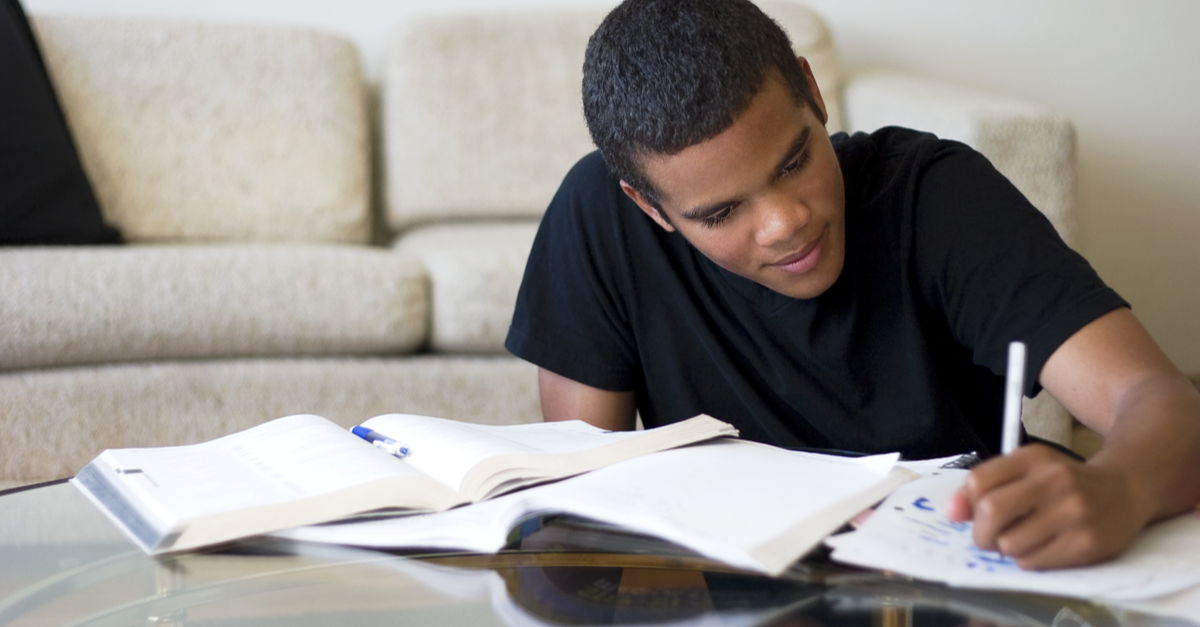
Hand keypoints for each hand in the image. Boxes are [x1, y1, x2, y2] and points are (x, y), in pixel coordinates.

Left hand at [945, 444, 1152, 569]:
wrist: (1125, 490)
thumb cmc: (1064, 483)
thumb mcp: (1027, 471)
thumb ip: (986, 486)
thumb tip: (952, 513)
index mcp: (1033, 457)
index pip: (978, 482)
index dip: (967, 505)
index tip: (971, 515)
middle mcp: (1055, 479)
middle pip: (991, 511)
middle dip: (980, 534)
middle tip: (987, 539)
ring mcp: (1074, 511)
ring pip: (1011, 543)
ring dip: (1007, 550)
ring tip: (1022, 541)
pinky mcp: (1088, 542)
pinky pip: (1035, 562)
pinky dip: (1029, 561)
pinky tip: (1042, 549)